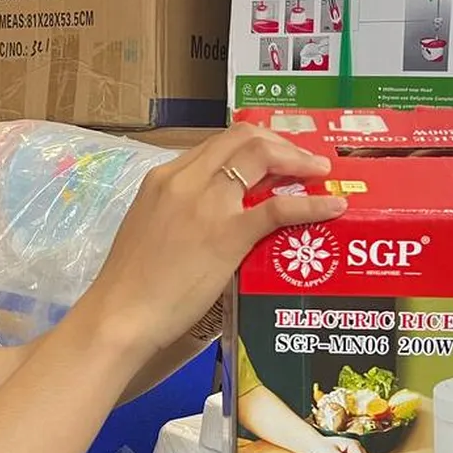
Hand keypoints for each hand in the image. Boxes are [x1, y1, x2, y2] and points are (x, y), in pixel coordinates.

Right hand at [77, 125, 343, 358]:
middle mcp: (186, 178)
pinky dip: (312, 203)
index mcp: (164, 177)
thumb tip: (210, 220)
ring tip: (318, 171)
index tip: (272, 155)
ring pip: (261, 156)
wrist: (120, 314)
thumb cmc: (130, 285)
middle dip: (279, 142)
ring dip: (297, 158)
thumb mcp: (150, 228)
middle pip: (243, 138)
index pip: (216, 143)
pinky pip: (279, 208)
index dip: (252, 143)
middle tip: (302, 160)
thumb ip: (178, 213)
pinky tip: (333, 206)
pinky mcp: (228, 234)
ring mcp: (208, 203)